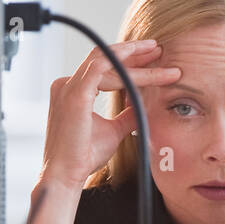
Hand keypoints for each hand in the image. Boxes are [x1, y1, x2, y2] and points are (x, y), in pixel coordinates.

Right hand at [40, 39, 181, 190]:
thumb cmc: (83, 157)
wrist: (66, 175)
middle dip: (132, 52)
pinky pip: (103, 69)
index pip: (102, 68)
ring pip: (107, 61)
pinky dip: (124, 65)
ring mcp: (68, 87)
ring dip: (134, 57)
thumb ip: (126, 115)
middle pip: (104, 58)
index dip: (127, 62)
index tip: (150, 60)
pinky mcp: (75, 94)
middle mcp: (67, 85)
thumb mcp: (113, 131)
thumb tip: (143, 105)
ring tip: (158, 54)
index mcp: (73, 92)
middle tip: (157, 48)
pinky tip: (145, 66)